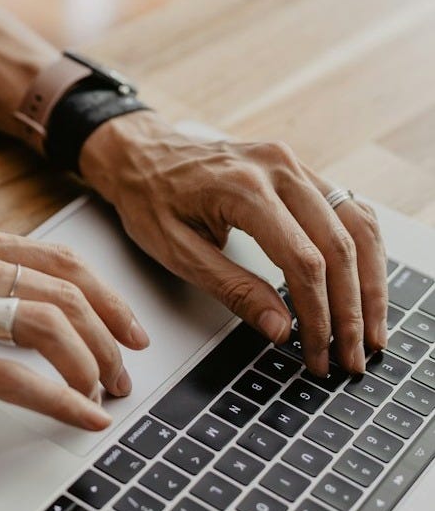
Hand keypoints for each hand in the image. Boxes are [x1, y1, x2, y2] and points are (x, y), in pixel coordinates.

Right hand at [0, 223, 149, 428]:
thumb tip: (35, 296)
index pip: (57, 257)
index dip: (105, 294)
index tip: (128, 326)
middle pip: (63, 290)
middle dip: (109, 334)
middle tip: (125, 369)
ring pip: (44, 325)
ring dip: (90, 364)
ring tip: (104, 393)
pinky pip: (10, 376)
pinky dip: (57, 398)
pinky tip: (80, 414)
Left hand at [79, 111, 387, 375]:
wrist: (140, 154)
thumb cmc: (149, 198)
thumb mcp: (176, 251)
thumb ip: (231, 289)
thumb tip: (279, 328)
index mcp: (242, 188)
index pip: (303, 260)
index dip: (317, 314)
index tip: (317, 351)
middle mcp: (277, 168)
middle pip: (340, 245)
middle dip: (350, 308)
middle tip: (351, 355)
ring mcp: (292, 164)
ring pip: (356, 224)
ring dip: (370, 281)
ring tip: (370, 330)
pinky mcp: (298, 168)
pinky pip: (347, 208)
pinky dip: (362, 250)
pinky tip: (365, 283)